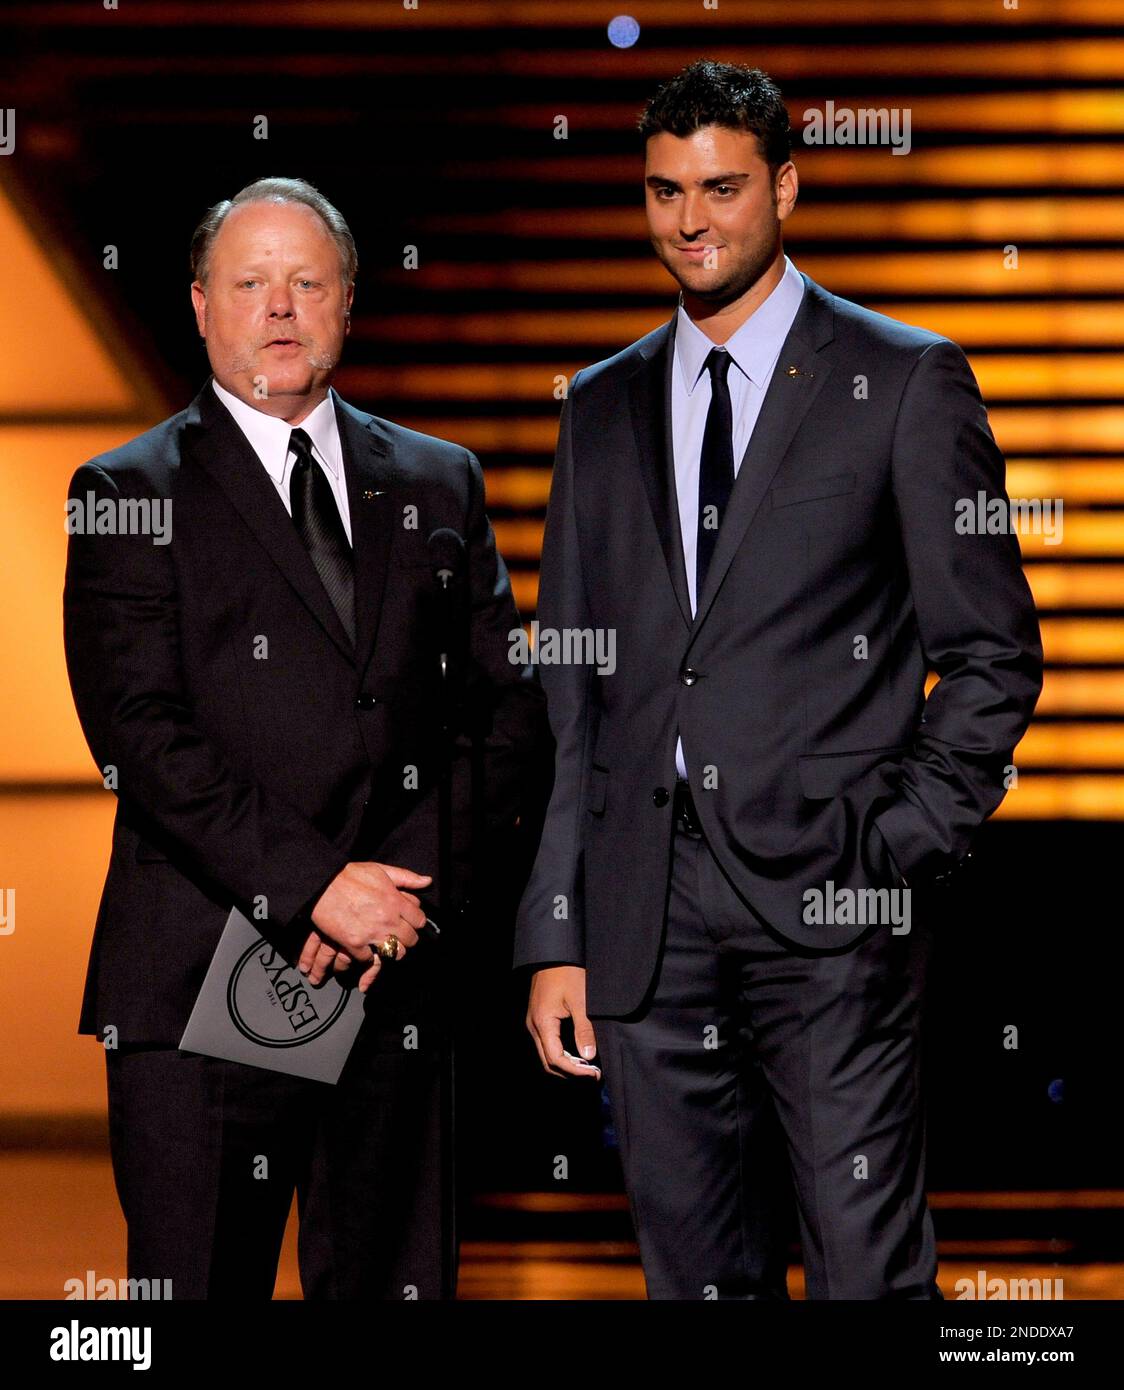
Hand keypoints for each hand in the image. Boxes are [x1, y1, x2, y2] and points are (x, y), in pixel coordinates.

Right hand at [305, 861, 431, 989]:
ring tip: (385, 944)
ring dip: (392, 950)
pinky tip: (365, 946)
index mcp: (395, 901)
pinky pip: (370, 958)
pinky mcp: (354, 943)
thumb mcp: (380, 869)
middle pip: (410, 940)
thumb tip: (427, 881)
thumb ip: (406, 877)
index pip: (419, 921)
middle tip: (398, 935)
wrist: (320, 884)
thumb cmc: (349, 875)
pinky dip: (368, 955)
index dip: (416, 922)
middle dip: (407, 939)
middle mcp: (387, 919)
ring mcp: (371, 933)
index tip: (410, 922)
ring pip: (394, 953)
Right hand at [526, 965, 600, 1078]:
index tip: (594, 1074)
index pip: (556, 1059)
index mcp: (543, 1023)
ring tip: (588, 1067)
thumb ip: (584, 1029)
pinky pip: (547, 1044)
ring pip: (547, 1054)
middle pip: (548, 1061)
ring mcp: (535, 1022)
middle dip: (570, 1072)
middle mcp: (534, 1026)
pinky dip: (562, 1053)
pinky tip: (578, 1053)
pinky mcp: (539, 1018)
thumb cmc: (567, 972)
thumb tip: (588, 1056)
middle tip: (593, 1075)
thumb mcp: (580, 1000)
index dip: (575, 1071)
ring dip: (566, 1064)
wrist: (554, 952)